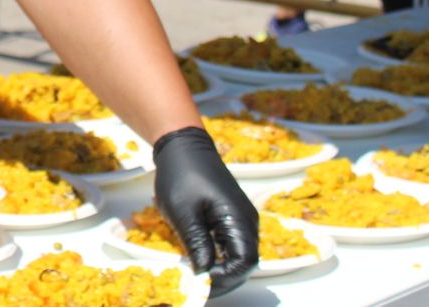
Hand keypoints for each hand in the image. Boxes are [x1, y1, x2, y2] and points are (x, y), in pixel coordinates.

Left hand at [153, 126, 258, 295]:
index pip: (245, 262)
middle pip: (244, 262)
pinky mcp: (231, 217)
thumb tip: (205, 275)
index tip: (203, 283)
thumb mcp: (183, 213)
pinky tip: (199, 258)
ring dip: (220, 268)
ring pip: (237, 254)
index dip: (226, 278)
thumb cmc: (181, 175)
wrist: (182, 146)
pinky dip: (218, 255)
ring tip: (197, 274)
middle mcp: (247, 221)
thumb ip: (197, 245)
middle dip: (223, 277)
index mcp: (239, 219)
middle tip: (197, 284)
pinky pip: (230, 243)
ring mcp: (240, 218)